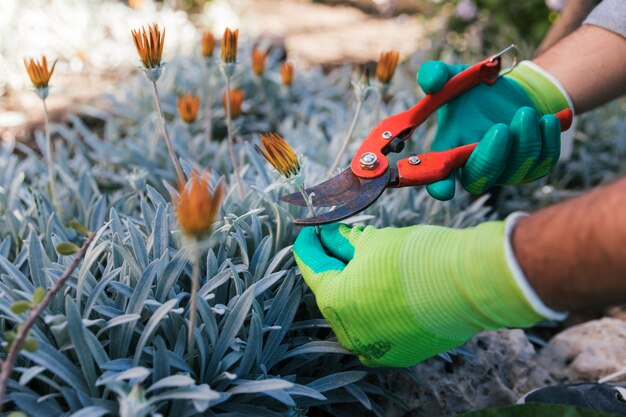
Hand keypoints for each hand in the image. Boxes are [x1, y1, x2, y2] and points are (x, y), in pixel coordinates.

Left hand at [293, 221, 546, 367]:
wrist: (469, 285)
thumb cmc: (417, 258)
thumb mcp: (373, 241)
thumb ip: (344, 241)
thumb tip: (330, 236)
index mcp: (335, 301)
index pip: (312, 268)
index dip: (310, 246)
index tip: (311, 232)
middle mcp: (349, 331)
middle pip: (333, 292)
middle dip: (334, 265)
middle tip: (335, 241)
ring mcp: (375, 347)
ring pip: (355, 313)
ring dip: (355, 288)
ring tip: (364, 263)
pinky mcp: (401, 354)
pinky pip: (378, 330)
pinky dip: (376, 310)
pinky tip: (383, 291)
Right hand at [417, 61, 570, 199]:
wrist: (513, 93)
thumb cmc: (476, 91)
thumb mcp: (453, 77)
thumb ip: (435, 75)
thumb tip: (431, 82)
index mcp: (449, 152)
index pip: (439, 179)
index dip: (440, 187)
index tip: (443, 187)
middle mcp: (475, 167)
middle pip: (479, 180)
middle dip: (491, 157)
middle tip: (501, 127)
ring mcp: (505, 171)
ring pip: (516, 172)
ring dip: (523, 143)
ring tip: (525, 112)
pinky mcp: (533, 166)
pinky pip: (543, 164)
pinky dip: (546, 142)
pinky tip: (545, 119)